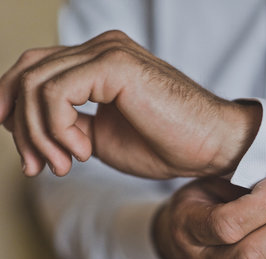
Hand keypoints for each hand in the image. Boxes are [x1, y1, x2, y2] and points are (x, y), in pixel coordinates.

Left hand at [0, 30, 260, 177]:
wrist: (211, 146)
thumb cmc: (167, 144)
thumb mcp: (101, 137)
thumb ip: (68, 124)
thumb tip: (32, 132)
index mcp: (99, 61)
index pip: (35, 70)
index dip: (15, 109)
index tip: (28, 155)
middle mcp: (101, 48)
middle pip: (27, 74)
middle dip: (20, 127)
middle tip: (36, 166)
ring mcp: (108, 52)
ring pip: (35, 85)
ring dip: (39, 134)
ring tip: (65, 164)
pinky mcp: (115, 65)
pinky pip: (56, 94)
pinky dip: (57, 129)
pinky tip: (82, 151)